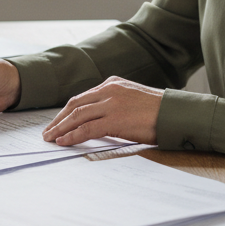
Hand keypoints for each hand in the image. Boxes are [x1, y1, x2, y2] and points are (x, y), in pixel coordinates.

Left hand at [42, 76, 163, 145]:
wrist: (176, 113)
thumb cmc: (158, 111)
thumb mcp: (132, 99)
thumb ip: (114, 103)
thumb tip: (98, 120)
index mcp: (113, 83)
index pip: (82, 97)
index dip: (67, 111)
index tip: (57, 122)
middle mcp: (109, 90)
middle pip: (75, 105)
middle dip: (59, 119)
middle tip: (48, 132)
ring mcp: (112, 104)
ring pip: (77, 115)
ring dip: (61, 128)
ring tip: (50, 138)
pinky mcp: (115, 119)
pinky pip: (86, 129)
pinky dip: (72, 135)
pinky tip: (64, 142)